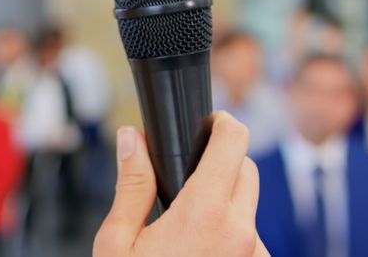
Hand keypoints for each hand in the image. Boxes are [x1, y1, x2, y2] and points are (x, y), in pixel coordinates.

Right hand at [93, 112, 268, 256]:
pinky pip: (250, 242)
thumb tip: (132, 138)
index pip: (235, 141)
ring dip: (226, 207)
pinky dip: (230, 238)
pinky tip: (199, 256)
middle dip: (221, 164)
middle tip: (187, 181)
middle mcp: (241, 233)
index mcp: (204, 213)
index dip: (222, 123)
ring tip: (186, 235)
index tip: (210, 123)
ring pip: (249, 209)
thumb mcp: (118, 244)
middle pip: (247, 170)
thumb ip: (132, 185)